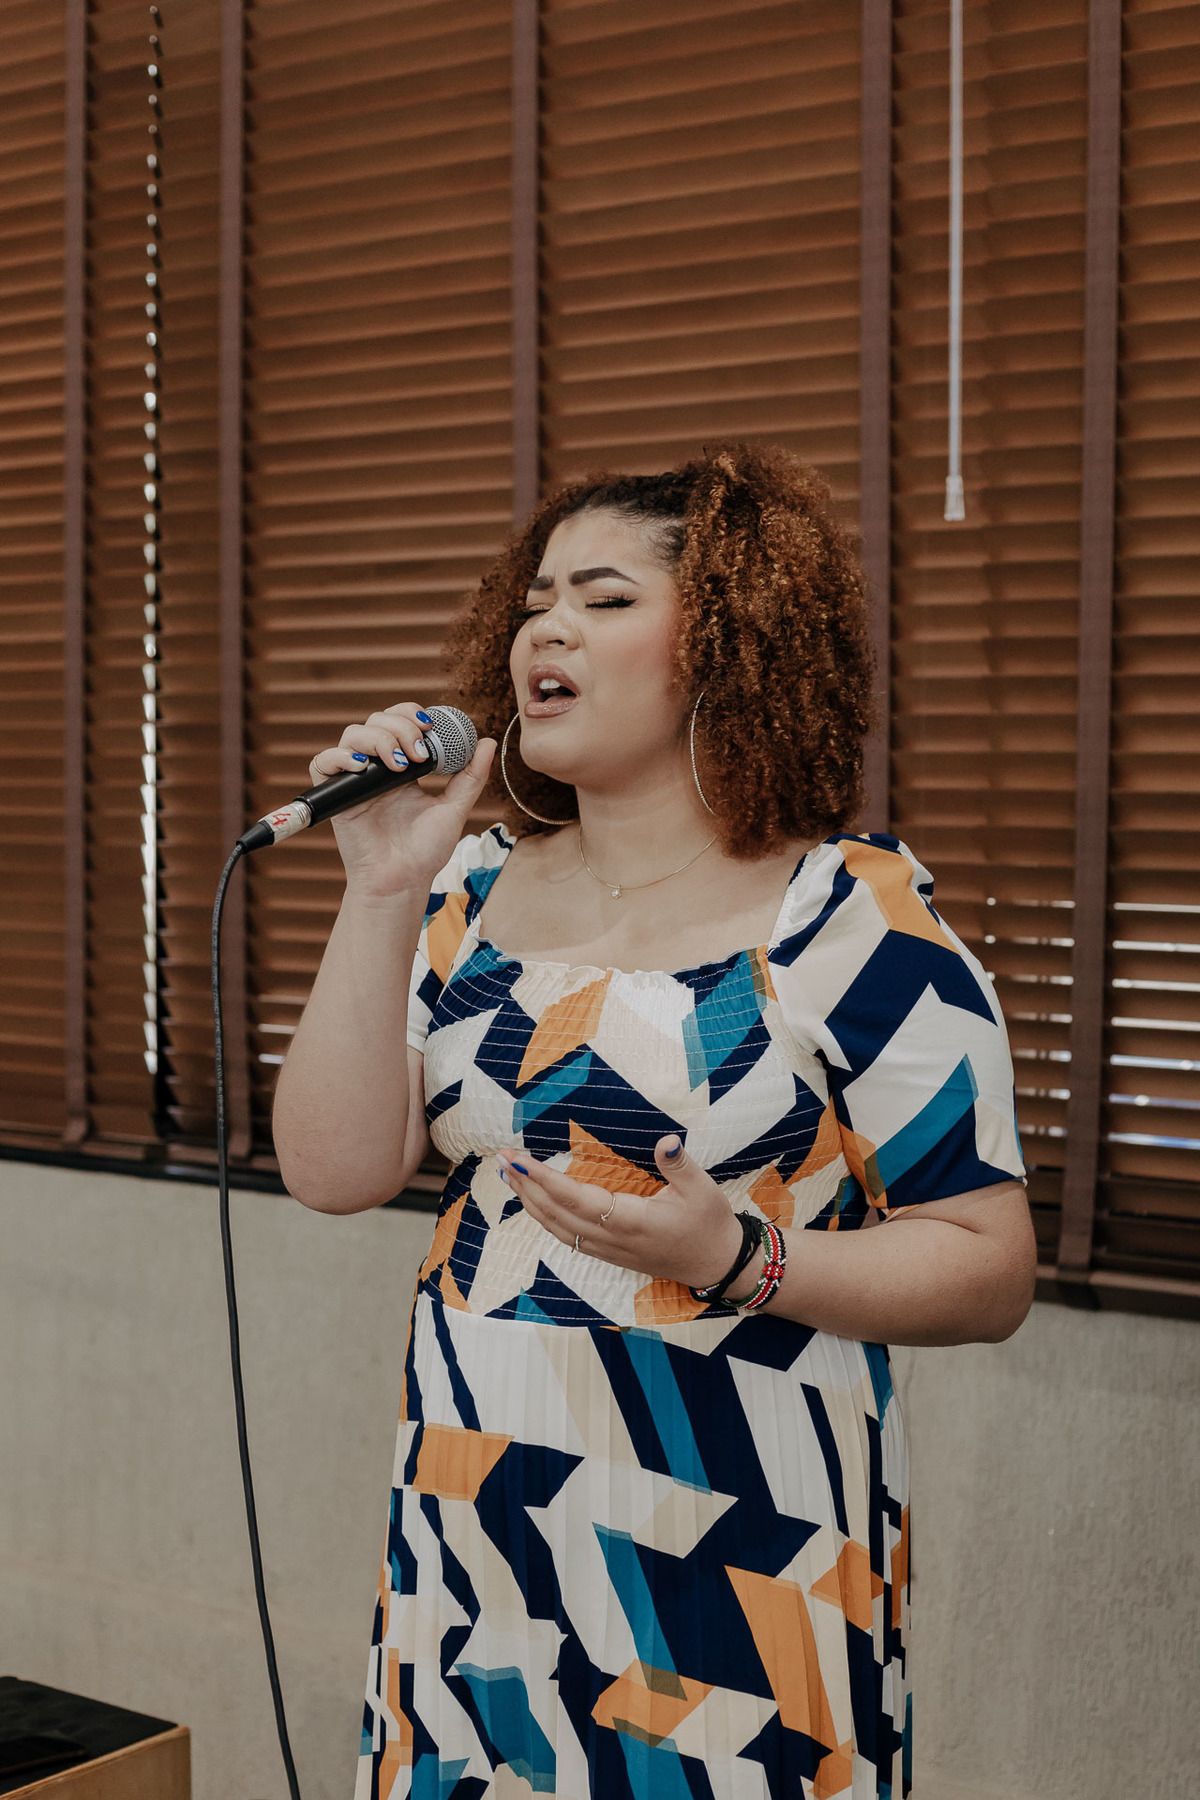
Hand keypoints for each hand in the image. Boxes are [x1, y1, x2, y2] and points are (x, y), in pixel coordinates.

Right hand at [306, 702, 495, 898]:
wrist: (401, 880)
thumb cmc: (424, 851)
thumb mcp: (454, 808)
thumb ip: (471, 777)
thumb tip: (489, 742)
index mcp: (403, 767)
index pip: (400, 721)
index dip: (411, 713)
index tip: (431, 727)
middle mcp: (378, 768)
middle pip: (378, 720)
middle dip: (401, 727)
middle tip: (419, 754)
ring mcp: (355, 779)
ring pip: (354, 734)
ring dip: (379, 739)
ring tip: (399, 765)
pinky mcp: (335, 795)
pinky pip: (322, 762)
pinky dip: (339, 756)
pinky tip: (362, 767)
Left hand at [496, 1133, 744, 1289]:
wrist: (717, 1264)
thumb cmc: (709, 1224)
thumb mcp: (702, 1189)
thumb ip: (679, 1164)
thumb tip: (666, 1140)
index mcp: (631, 1221)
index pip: (575, 1198)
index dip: (544, 1179)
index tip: (520, 1159)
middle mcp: (612, 1239)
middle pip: (556, 1213)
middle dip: (525, 1185)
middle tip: (502, 1158)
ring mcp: (608, 1250)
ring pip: (557, 1228)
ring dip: (530, 1202)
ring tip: (509, 1176)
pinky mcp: (610, 1254)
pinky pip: (567, 1237)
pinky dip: (545, 1218)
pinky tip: (535, 1203)